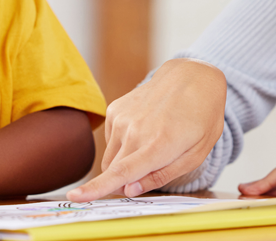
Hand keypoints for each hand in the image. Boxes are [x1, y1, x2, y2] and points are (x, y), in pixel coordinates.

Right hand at [67, 59, 225, 201]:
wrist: (193, 77)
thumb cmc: (201, 119)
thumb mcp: (195, 155)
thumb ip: (160, 176)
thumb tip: (128, 190)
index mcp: (159, 144)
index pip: (122, 172)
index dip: (96, 189)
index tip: (75, 197)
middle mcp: (135, 130)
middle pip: (112, 171)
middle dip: (124, 182)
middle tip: (149, 172)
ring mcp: (122, 117)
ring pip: (110, 158)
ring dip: (124, 162)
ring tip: (153, 144)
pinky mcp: (114, 109)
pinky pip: (111, 141)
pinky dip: (123, 144)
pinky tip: (145, 129)